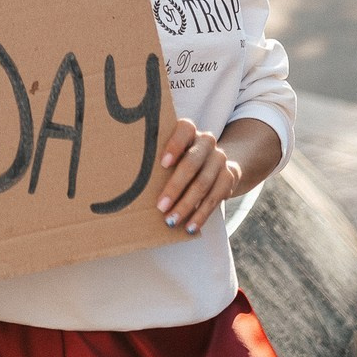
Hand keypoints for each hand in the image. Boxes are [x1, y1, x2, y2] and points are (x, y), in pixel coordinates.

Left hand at [154, 119, 241, 235]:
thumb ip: (156, 154)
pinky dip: (201, 215)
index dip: (174, 146)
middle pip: (192, 163)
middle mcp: (207, 141)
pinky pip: (215, 198)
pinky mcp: (229, 177)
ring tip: (171, 220)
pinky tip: (190, 226)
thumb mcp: (171, 149)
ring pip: (203, 184)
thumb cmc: (180, 155)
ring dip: (186, 206)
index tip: (162, 163)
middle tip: (160, 206)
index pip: (184, 130)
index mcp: (189, 130)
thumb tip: (127, 175)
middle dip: (175, 187)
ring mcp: (220, 159)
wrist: (214, 160)